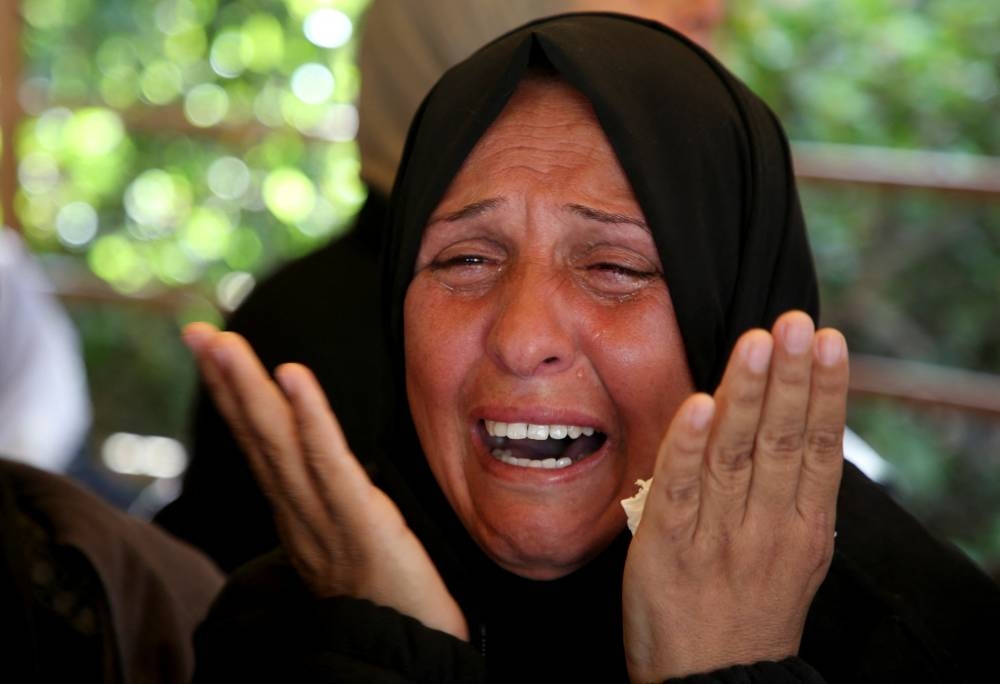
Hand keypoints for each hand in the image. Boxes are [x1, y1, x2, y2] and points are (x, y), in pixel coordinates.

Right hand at [183, 323, 467, 640]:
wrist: (409, 651)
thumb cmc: (388, 598)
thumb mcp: (348, 542)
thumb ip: (331, 504)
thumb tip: (324, 470)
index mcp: (299, 515)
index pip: (260, 446)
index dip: (235, 398)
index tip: (214, 351)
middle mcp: (299, 514)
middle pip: (257, 437)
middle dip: (226, 381)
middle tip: (197, 331)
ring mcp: (324, 518)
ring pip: (278, 442)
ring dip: (248, 388)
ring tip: (224, 342)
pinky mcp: (360, 521)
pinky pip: (329, 462)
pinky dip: (309, 416)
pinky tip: (290, 374)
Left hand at [622, 311, 846, 680]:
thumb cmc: (749, 615)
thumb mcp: (793, 558)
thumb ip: (794, 496)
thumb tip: (800, 428)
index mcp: (802, 529)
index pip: (817, 446)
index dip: (823, 392)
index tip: (826, 341)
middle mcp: (765, 527)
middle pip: (781, 440)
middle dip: (790, 378)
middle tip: (797, 324)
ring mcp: (716, 536)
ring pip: (735, 453)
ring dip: (747, 394)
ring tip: (758, 343)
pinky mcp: (666, 546)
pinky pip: (678, 488)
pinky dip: (689, 445)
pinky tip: (702, 404)